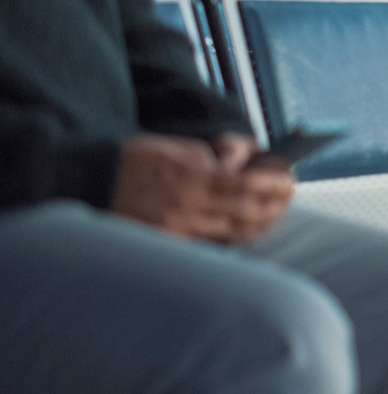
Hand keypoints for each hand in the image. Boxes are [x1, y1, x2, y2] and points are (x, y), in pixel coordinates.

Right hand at [110, 133, 293, 244]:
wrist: (93, 180)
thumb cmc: (140, 159)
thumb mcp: (183, 149)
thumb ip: (218, 159)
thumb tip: (250, 165)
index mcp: (193, 180)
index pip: (247, 188)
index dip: (272, 186)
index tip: (289, 180)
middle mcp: (189, 210)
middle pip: (246, 215)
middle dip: (273, 206)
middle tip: (289, 195)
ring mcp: (179, 231)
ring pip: (233, 235)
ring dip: (259, 224)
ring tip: (274, 212)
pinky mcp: (170, 244)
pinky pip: (212, 244)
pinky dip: (235, 236)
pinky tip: (247, 228)